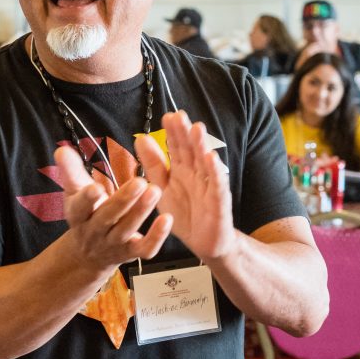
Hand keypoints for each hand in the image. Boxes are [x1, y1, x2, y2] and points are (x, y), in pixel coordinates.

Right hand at [55, 146, 170, 271]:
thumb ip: (70, 171)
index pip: (80, 207)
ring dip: (141, 211)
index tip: (96, 187)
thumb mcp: (74, 193)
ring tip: (155, 190)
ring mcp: (114, 244)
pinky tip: (167, 219)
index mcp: (78, 215)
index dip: (87, 199)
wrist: (88, 255)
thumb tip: (61, 150)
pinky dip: (156, 237)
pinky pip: (144, 249)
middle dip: (123, 200)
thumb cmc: (85, 214)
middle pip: (108, 217)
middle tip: (139, 182)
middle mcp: (95, 231)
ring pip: (127, 229)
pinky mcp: (131, 253)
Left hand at [135, 111, 236, 261]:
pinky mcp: (219, 202)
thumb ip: (154, 164)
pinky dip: (215, 172)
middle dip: (185, 133)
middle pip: (191, 150)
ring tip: (196, 128)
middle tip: (179, 115)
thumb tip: (141, 138)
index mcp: (182, 170)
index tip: (167, 116)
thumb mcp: (163, 188)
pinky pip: (217, 186)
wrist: (204, 243)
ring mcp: (209, 186)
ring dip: (201, 146)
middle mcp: (197, 174)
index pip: (177, 147)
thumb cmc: (185, 213)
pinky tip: (211, 158)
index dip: (172, 132)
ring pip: (205, 163)